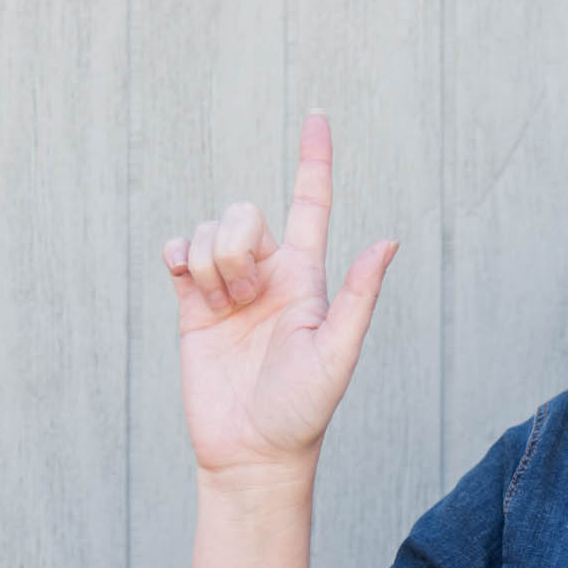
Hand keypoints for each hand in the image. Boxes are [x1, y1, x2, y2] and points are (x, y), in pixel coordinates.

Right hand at [162, 112, 399, 487]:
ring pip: (209, 231)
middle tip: (245, 297)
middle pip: (245, 212)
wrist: (252, 452)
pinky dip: (178, 255)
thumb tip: (389, 240)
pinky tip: (185, 279)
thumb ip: (359, 296)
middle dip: (237, 243)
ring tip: (223, 309)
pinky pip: (178, 252)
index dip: (314, 159)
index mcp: (308, 277)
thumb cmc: (304, 409)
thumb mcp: (338, 353)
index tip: (318, 115)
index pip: (312, 204)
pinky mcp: (191, 306)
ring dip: (210, 262)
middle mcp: (269, 274)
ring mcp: (228, 287)